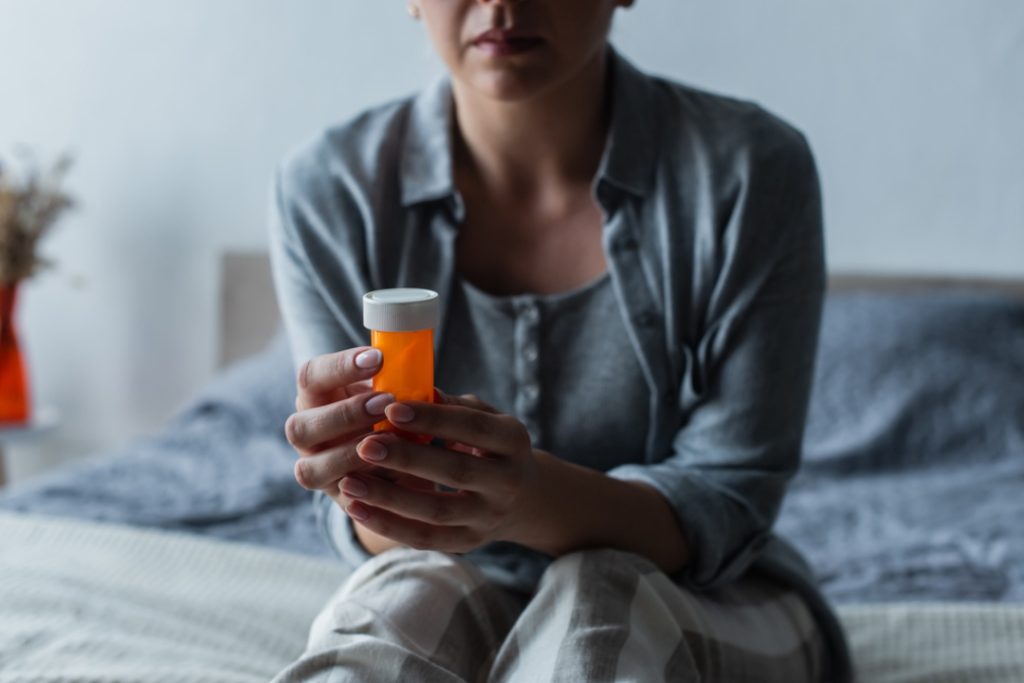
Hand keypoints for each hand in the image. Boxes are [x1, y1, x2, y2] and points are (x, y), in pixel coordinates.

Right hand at [284, 346, 405, 506]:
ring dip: (350, 454)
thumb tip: (429, 391)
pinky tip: (396, 475)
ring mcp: (318, 470)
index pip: (311, 376)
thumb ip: (404, 388)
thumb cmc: (396, 416)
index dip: (339, 367)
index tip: (378, 358)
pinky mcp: (339, 499)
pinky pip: (344, 498)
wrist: (403, 463)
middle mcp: (307, 434)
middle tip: (385, 402)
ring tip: (390, 441)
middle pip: (299, 426)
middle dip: (344, 414)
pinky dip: (369, 488)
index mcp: (316, 398)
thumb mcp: (395, 395)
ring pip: (311, 470)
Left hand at [336, 391, 541, 553]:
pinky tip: (357, 509)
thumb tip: (414, 392)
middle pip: (456, 472)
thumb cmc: (490, 443)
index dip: (433, 419)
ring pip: (436, 512)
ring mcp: (489, 517)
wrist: (524, 497)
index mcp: (513, 440)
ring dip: (390, 498)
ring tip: (349, 481)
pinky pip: (425, 538)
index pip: (473, 427)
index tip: (392, 408)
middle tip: (366, 444)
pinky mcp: (467, 542)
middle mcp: (508, 482)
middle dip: (407, 458)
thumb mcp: (485, 417)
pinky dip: (389, 526)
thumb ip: (452, 406)